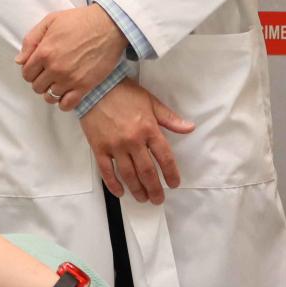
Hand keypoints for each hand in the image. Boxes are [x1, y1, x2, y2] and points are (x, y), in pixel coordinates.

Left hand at [16, 5, 127, 110]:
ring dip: (51, 91)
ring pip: (50, 97)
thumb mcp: (50, 21)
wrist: (109, 26)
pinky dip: (63, 102)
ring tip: (58, 83)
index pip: (26, 73)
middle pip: (37, 86)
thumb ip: (31, 39)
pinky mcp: (84, 86)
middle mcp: (55, 68)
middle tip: (49, 74)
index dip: (30, 71)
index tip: (38, 68)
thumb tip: (20, 60)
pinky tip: (67, 93)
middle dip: (40, 81)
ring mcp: (69, 79)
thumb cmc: (80, 20)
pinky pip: (67, 105)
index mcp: (44, 52)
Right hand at [79, 79, 194, 204]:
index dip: (171, 173)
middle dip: (154, 189)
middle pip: (147, 171)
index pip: (164, 157)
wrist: (96, 87)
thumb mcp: (151, 102)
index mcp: (149, 129)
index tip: (174, 184)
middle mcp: (133, 141)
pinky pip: (107, 171)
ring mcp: (115, 146)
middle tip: (158, 199)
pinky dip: (114, 184)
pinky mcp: (99, 148)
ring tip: (143, 199)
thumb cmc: (125, 93)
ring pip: (129, 175)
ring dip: (137, 190)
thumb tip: (190, 128)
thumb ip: (170, 119)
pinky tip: (120, 192)